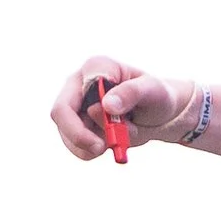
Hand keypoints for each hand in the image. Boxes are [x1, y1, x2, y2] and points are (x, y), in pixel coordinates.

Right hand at [51, 55, 194, 159]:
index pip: (79, 87)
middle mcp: (79, 84)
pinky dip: (93, 152)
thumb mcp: (153, 91)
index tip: (117, 121)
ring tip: (123, 137)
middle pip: (61, 113)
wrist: (158, 115)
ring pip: (67, 134)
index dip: (91, 109)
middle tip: (101, 149)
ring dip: (95, 144)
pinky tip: (112, 143)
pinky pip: (75, 147)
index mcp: (97, 67)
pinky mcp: (76, 126)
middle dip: (80, 135)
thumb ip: (131, 93)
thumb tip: (105, 105)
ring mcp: (75, 107)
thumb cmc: (156, 96)